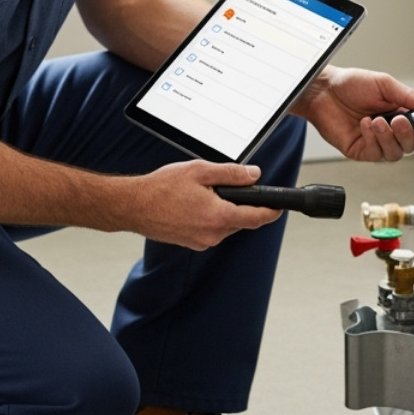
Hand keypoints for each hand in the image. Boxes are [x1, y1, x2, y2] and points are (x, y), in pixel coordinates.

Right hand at [126, 160, 280, 250]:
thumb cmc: (162, 188)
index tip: (279, 207)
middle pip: (241, 220)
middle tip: (227, 186)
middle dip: (240, 205)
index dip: (271, 212)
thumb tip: (254, 175)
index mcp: (218, 216)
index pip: (256, 218)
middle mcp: (212, 234)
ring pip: (226, 225)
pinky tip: (194, 205)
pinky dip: (211, 217)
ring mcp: (202, 241)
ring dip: (223, 211)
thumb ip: (231, 173)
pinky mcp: (192, 243)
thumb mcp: (200, 171)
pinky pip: (211, 230)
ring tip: (203, 193)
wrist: (134, 206)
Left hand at [292, 67, 413, 162]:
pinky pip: (375, 154)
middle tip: (398, 120)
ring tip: (376, 120)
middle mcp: (390, 130)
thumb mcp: (384, 84)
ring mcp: (376, 142)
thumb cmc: (350, 84)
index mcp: (401, 113)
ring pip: (395, 153)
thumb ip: (409, 96)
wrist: (323, 90)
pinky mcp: (361, 150)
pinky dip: (373, 140)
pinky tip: (364, 125)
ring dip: (388, 137)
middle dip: (408, 135)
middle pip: (411, 145)